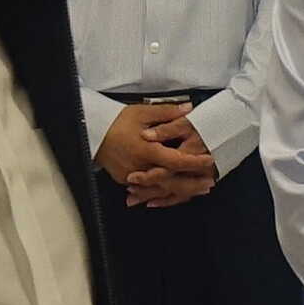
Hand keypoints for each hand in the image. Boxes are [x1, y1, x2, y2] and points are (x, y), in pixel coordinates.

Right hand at [97, 99, 215, 204]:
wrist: (93, 131)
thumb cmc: (117, 121)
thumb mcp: (143, 112)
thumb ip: (167, 113)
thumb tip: (188, 109)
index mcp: (146, 150)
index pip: (174, 160)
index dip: (193, 162)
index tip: (208, 161)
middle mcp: (139, 166)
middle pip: (170, 181)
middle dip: (192, 184)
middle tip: (210, 183)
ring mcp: (131, 176)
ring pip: (159, 189)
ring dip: (180, 191)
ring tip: (198, 190)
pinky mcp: (125, 180)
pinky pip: (146, 190)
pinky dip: (161, 194)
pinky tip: (174, 195)